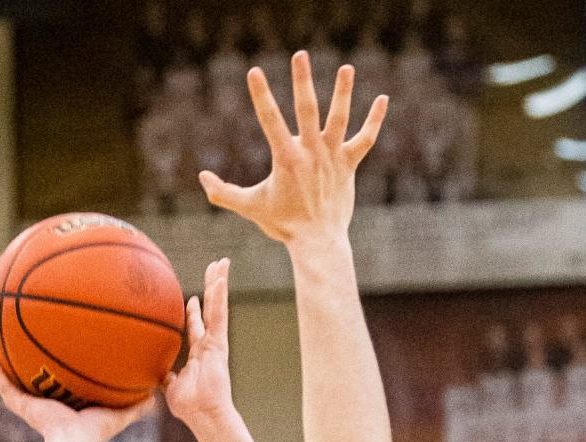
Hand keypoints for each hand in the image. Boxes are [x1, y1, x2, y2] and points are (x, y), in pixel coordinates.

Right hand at [0, 356, 157, 441]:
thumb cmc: (95, 432)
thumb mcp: (119, 414)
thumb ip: (138, 407)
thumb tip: (157, 396)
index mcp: (67, 404)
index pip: (61, 385)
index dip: (59, 372)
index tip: (59, 354)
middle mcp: (47, 404)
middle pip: (36, 381)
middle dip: (31, 366)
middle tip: (27, 344)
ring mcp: (32, 405)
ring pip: (16, 383)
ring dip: (8, 366)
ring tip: (0, 345)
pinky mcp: (22, 406)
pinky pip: (6, 388)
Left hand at [164, 259, 234, 428]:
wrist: (203, 414)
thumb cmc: (189, 407)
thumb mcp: (170, 388)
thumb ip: (163, 377)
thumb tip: (153, 374)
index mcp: (197, 353)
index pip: (195, 327)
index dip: (194, 313)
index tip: (191, 299)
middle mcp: (208, 344)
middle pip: (209, 310)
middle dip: (211, 289)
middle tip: (213, 269)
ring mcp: (215, 342)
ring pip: (217, 307)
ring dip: (218, 284)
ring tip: (221, 263)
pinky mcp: (219, 344)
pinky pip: (218, 316)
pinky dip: (219, 298)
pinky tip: (219, 280)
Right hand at [199, 51, 387, 248]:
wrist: (317, 242)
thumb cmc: (283, 224)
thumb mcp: (250, 207)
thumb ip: (224, 193)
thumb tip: (202, 178)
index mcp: (286, 158)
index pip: (270, 120)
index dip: (261, 96)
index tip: (254, 72)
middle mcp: (311, 152)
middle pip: (307, 110)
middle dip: (302, 81)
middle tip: (300, 55)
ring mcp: (332, 157)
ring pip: (339, 119)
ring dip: (343, 93)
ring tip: (346, 68)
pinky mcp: (348, 165)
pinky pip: (365, 139)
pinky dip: (375, 121)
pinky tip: (383, 99)